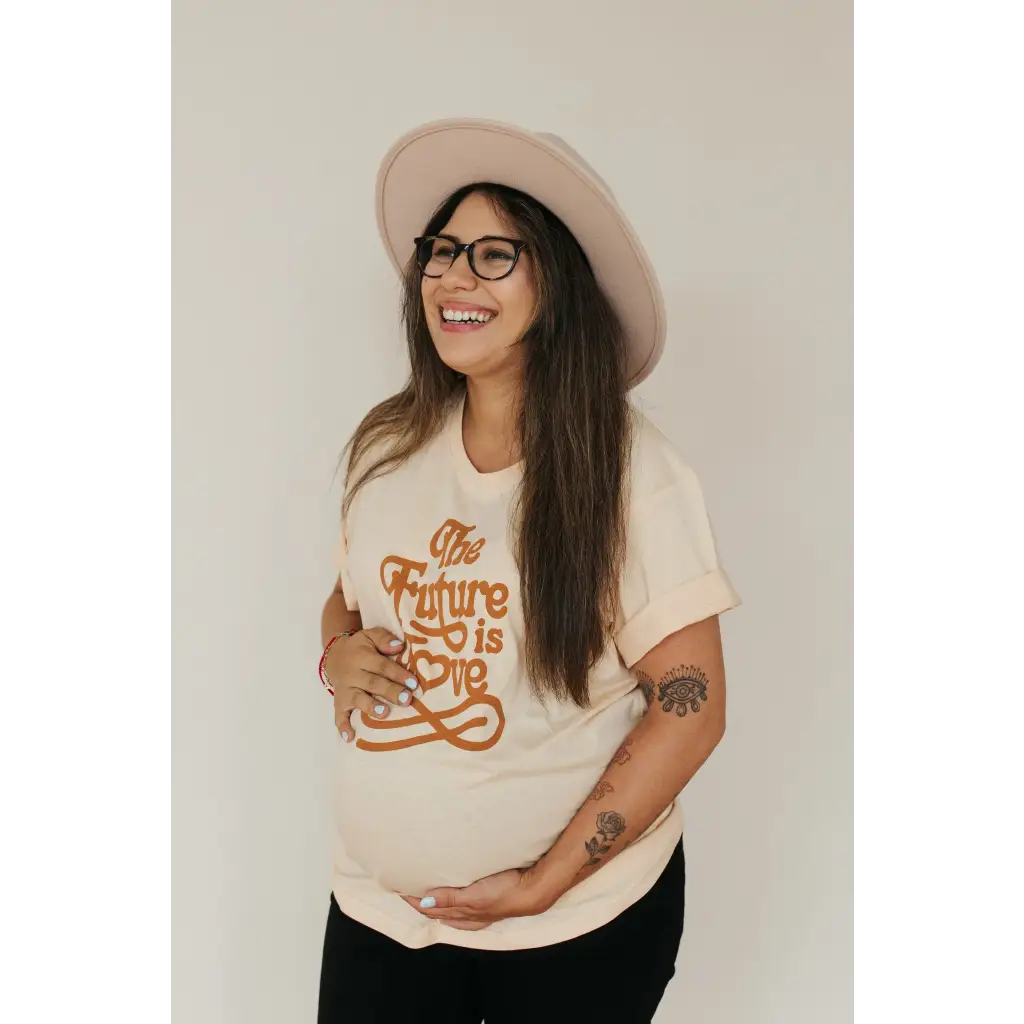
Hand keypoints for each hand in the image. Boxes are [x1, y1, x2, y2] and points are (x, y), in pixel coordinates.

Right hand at [326, 627, 421, 741]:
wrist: (334, 656)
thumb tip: (399, 646)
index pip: (382, 666)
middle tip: (407, 700)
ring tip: (384, 714)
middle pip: (373, 683)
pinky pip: (339, 715)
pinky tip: (350, 737)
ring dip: (370, 707)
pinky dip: (343, 726)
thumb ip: (384, 639)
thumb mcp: (370, 635)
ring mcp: (345, 689)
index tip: (414, 683)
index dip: (398, 674)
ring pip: (357, 699)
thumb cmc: (360, 647)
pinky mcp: (339, 702)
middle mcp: (353, 674)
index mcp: (362, 656)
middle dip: (390, 692)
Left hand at [400, 866, 552, 929]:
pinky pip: (464, 907)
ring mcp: (480, 910)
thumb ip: (450, 897)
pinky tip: (455, 900)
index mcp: (463, 913)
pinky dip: (453, 904)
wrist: (532, 890)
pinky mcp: (489, 903)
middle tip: (407, 889)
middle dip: (422, 902)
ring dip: (437, 903)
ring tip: (424, 895)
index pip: (432, 907)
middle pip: (439, 910)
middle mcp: (469, 914)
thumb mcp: (474, 895)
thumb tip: (424, 902)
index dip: (415, 900)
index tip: (400, 889)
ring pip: (451, 910)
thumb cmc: (504, 892)